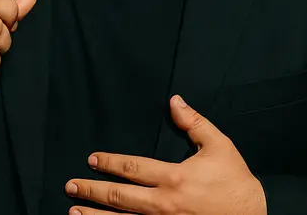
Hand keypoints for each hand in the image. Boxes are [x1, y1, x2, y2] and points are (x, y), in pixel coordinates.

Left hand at [65, 95, 266, 214]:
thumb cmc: (235, 182)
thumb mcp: (219, 146)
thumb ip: (194, 123)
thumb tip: (174, 101)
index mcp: (174, 178)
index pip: (132, 168)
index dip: (110, 163)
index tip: (92, 159)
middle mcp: (164, 204)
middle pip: (120, 196)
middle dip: (92, 190)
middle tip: (71, 185)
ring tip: (74, 211)